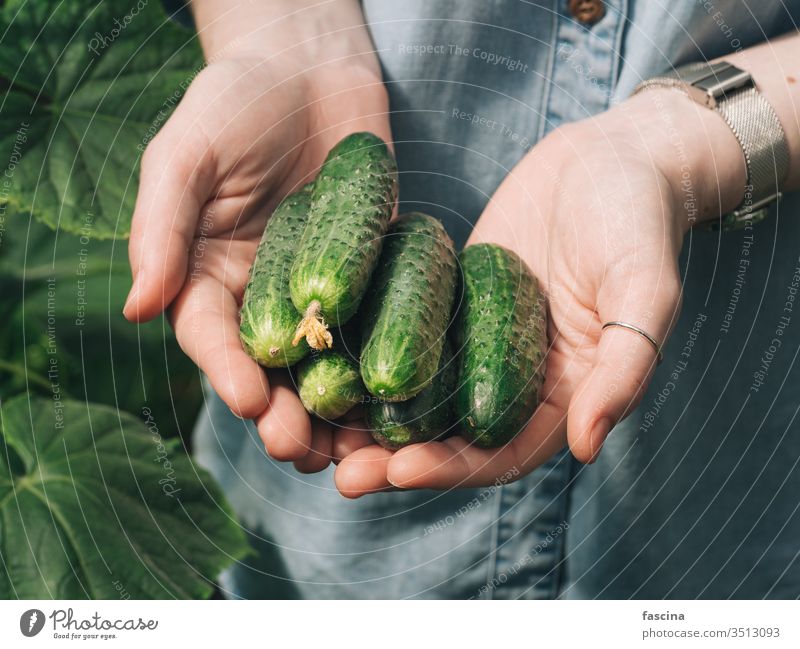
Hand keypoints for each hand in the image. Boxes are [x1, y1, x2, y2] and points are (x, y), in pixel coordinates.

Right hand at [125, 18, 390, 473]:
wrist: (308, 69)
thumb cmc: (235, 102)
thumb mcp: (186, 156)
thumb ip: (160, 227)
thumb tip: (137, 310)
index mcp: (209, 279)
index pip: (213, 339)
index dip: (229, 373)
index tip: (250, 401)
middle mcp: (264, 298)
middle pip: (272, 372)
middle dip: (285, 414)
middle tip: (302, 447)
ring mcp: (322, 294)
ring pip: (328, 368)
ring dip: (337, 415)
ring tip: (353, 451)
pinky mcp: (371, 280)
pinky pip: (380, 329)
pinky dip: (388, 368)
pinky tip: (403, 402)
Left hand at [333, 89, 744, 495]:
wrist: (612, 159)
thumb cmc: (638, 222)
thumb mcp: (644, 291)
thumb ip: (624, 368)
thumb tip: (589, 446)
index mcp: (561, 394)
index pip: (502, 451)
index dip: (452, 468)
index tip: (398, 470)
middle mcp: (512, 376)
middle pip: (448, 434)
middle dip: (394, 457)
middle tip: (340, 472)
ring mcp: (476, 339)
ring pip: (416, 391)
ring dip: (369, 416)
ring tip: (317, 427)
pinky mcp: (449, 299)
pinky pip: (403, 332)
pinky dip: (367, 352)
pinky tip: (325, 356)